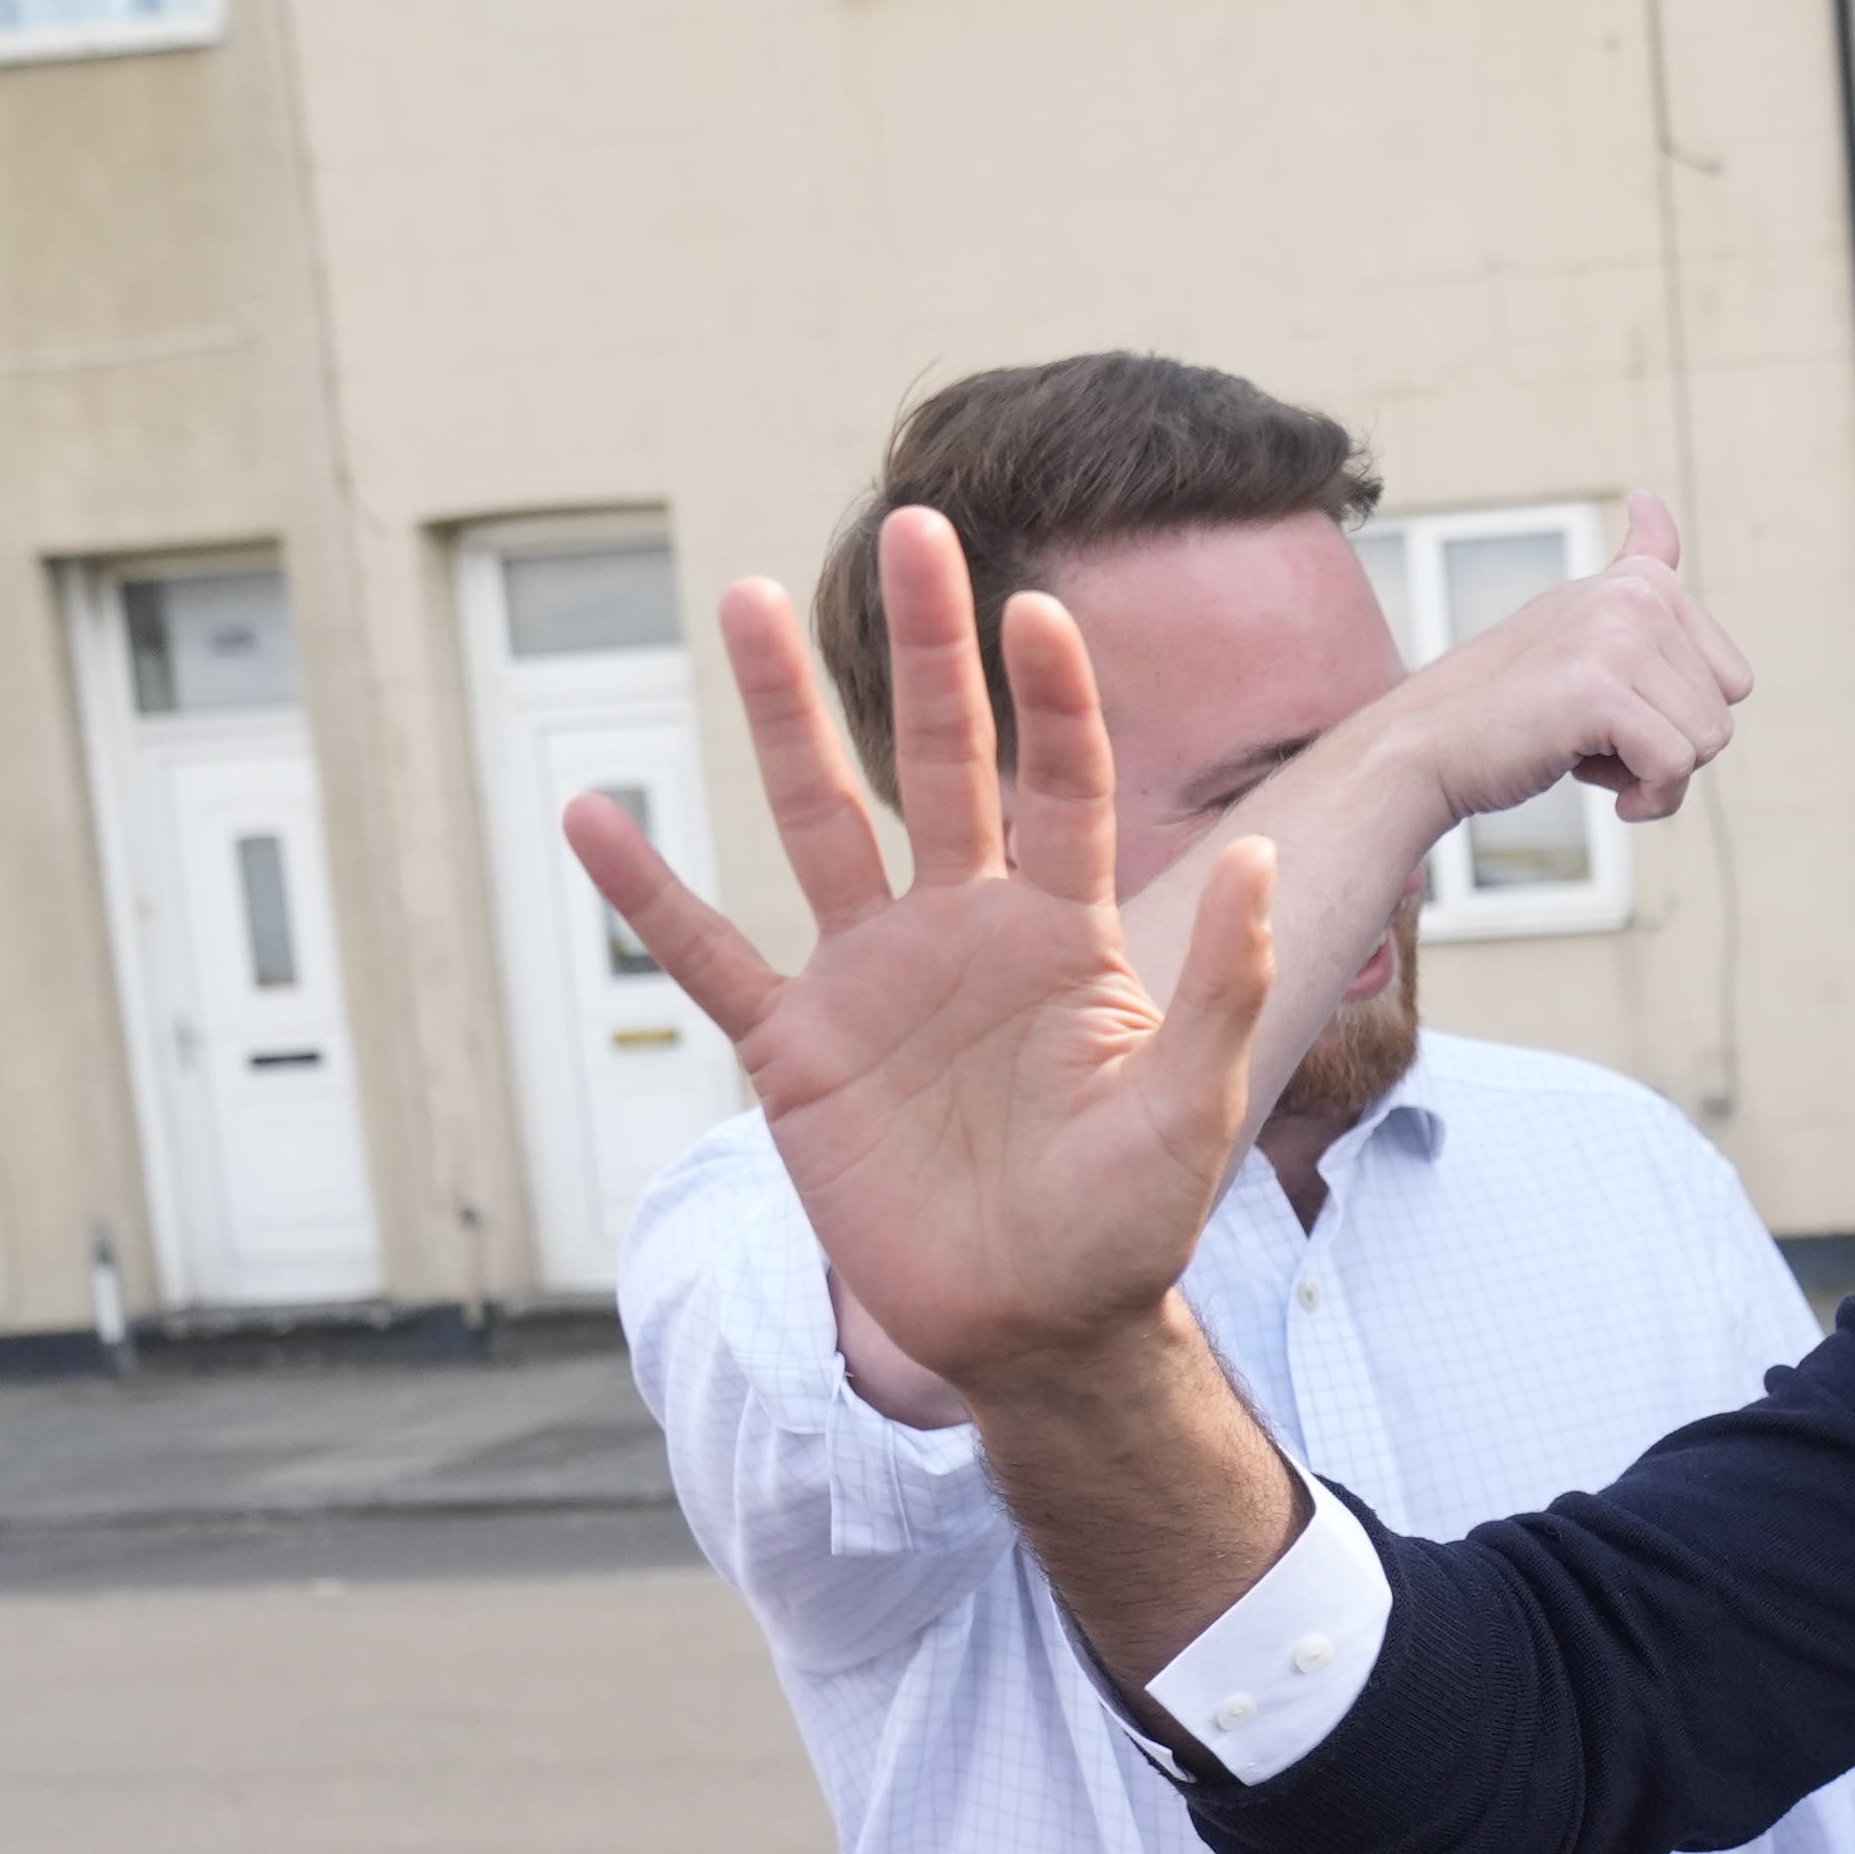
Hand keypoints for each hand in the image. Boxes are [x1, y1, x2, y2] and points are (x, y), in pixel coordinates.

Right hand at [563, 509, 1275, 1401]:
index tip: (1034, 607)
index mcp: (1064, 931)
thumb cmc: (1128, 1225)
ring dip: (779, 716)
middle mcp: (963, 929)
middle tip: (914, 525)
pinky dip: (647, 893)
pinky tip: (591, 814)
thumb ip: (1222, 984)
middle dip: (927, 648)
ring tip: (740, 598)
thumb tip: (1263, 860)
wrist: (1038, 1328)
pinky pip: (709, 956)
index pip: (1060, 783)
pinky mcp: (797, 1050)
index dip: (1051, 699)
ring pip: (816, 821)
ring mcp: (873, 979)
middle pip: (939, 759)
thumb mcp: (1193, 1106)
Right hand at [1399, 489, 1760, 826]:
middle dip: (1667, 749)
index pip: (1731, 679)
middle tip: (1593, 737)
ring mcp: (1616, 638)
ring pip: (1707, 743)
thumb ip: (1633, 568)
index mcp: (1640, 581)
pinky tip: (1603, 792)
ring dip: (1654, 776)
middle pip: (1721, 714)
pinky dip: (1649, 798)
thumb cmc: (1508, 703)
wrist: (1425, 746)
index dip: (1679, 718)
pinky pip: (1675, 766)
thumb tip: (1650, 495)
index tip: (1615, 710)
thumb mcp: (1579, 622)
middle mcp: (1634, 596)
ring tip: (1586, 752)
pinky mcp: (1599, 690)